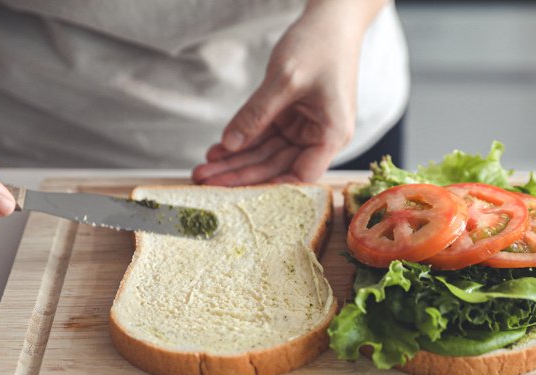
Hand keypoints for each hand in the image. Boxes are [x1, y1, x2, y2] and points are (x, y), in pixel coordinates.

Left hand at [193, 0, 387, 185]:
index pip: (302, 175)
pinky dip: (241, 142)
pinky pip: (263, 136)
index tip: (238, 194)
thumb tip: (229, 144)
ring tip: (204, 168)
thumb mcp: (285, 80)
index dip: (272, 187)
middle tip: (204, 179)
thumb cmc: (319, 46)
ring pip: (266, 154)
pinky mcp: (292, 118)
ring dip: (235, 161)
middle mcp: (321, 137)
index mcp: (332, 134)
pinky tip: (218, 150)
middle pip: (277, 166)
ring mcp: (305, 129)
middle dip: (240, 174)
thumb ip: (256, 114)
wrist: (331, 19)